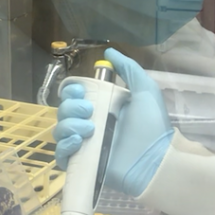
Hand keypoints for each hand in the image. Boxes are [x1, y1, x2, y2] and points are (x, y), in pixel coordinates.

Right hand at [52, 48, 172, 195]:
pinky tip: (78, 142)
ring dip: (69, 125)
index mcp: (103, 106)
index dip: (71, 91)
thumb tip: (109, 51)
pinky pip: (61, 154)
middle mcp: (91, 124)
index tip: (80, 92)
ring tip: (90, 130)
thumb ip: (129, 68)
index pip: (74, 95)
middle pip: (63, 110)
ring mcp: (85, 144)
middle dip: (71, 107)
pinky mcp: (82, 163)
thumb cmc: (151, 125)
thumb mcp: (145, 90)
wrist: (155, 160)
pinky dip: (64, 146)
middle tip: (90, 112)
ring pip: (59, 130)